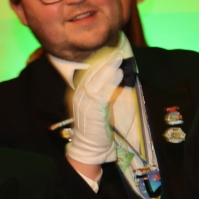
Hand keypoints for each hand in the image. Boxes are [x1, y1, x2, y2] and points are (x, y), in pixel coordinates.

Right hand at [66, 39, 127, 166]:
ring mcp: (85, 104)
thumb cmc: (98, 127)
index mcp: (80, 94)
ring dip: (108, 69)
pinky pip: (101, 94)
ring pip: (96, 82)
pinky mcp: (93, 111)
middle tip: (116, 51)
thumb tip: (116, 75)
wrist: (91, 147)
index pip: (88, 74)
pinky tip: (118, 75)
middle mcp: (80, 96)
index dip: (99, 62)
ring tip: (118, 59)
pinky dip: (110, 83)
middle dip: (104, 62)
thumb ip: (104, 92)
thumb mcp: (99, 106)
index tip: (109, 51)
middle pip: (91, 75)